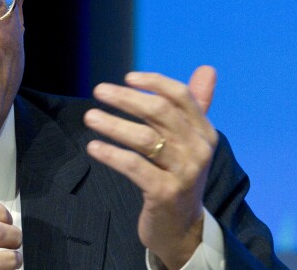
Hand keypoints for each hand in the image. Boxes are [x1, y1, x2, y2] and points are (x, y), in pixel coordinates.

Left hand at [84, 65, 217, 269]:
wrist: (183, 228)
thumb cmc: (179, 176)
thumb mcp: (190, 142)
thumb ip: (195, 105)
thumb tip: (207, 69)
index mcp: (204, 132)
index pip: (181, 96)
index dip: (154, 83)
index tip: (127, 77)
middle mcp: (198, 149)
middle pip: (159, 112)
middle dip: (126, 98)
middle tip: (99, 91)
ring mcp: (183, 172)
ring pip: (144, 138)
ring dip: (113, 124)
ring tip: (89, 117)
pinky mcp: (165, 193)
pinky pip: (134, 166)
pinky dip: (111, 154)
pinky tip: (93, 147)